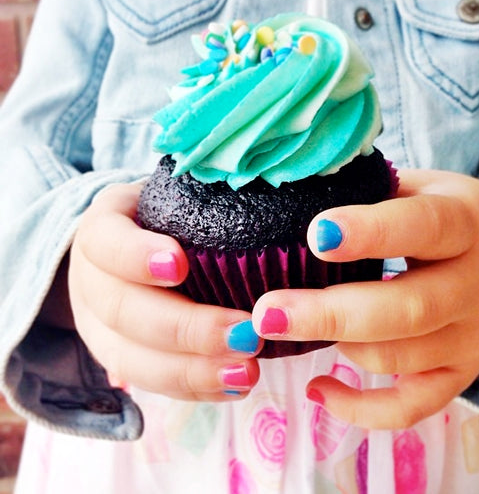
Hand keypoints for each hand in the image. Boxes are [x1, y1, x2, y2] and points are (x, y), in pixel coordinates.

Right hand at [68, 183, 261, 400]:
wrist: (128, 251)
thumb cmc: (165, 220)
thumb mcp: (175, 197)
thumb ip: (206, 202)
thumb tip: (280, 214)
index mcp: (101, 230)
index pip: (105, 242)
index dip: (135, 256)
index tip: (179, 264)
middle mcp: (91, 281)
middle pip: (122, 311)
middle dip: (186, 328)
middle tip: (246, 334)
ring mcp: (98, 327)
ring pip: (131, 359)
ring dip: (193, 371)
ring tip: (248, 370)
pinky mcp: (117, 359)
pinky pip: (150, 382)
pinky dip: (195, 388)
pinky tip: (235, 385)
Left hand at [252, 169, 478, 428]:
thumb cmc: (450, 212)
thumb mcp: (422, 186)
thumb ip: (371, 189)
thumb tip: (299, 193)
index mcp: (465, 224)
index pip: (422, 227)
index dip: (370, 232)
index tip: (315, 236)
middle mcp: (473, 286)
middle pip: (408, 309)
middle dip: (331, 314)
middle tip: (267, 313)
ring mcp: (471, 338)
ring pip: (402, 358)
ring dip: (338, 347)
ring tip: (285, 327)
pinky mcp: (461, 373)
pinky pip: (413, 406)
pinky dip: (362, 409)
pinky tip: (318, 389)